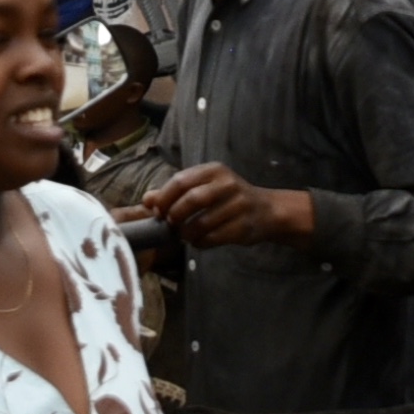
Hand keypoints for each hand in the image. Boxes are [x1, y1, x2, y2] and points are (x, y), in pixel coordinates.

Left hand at [147, 167, 313, 249]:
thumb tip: (147, 199)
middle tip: (169, 224)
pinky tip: (198, 242)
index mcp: (214, 170)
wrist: (267, 211)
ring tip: (184, 235)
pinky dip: (200, 243)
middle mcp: (227, 183)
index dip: (164, 198)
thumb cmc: (228, 198)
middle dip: (175, 215)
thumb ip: (175, 192)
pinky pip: (213, 238)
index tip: (157, 212)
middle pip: (192, 199)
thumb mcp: (204, 187)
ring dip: (186, 233)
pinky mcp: (243, 226)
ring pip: (202, 223)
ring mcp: (238, 205)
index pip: (181, 180)